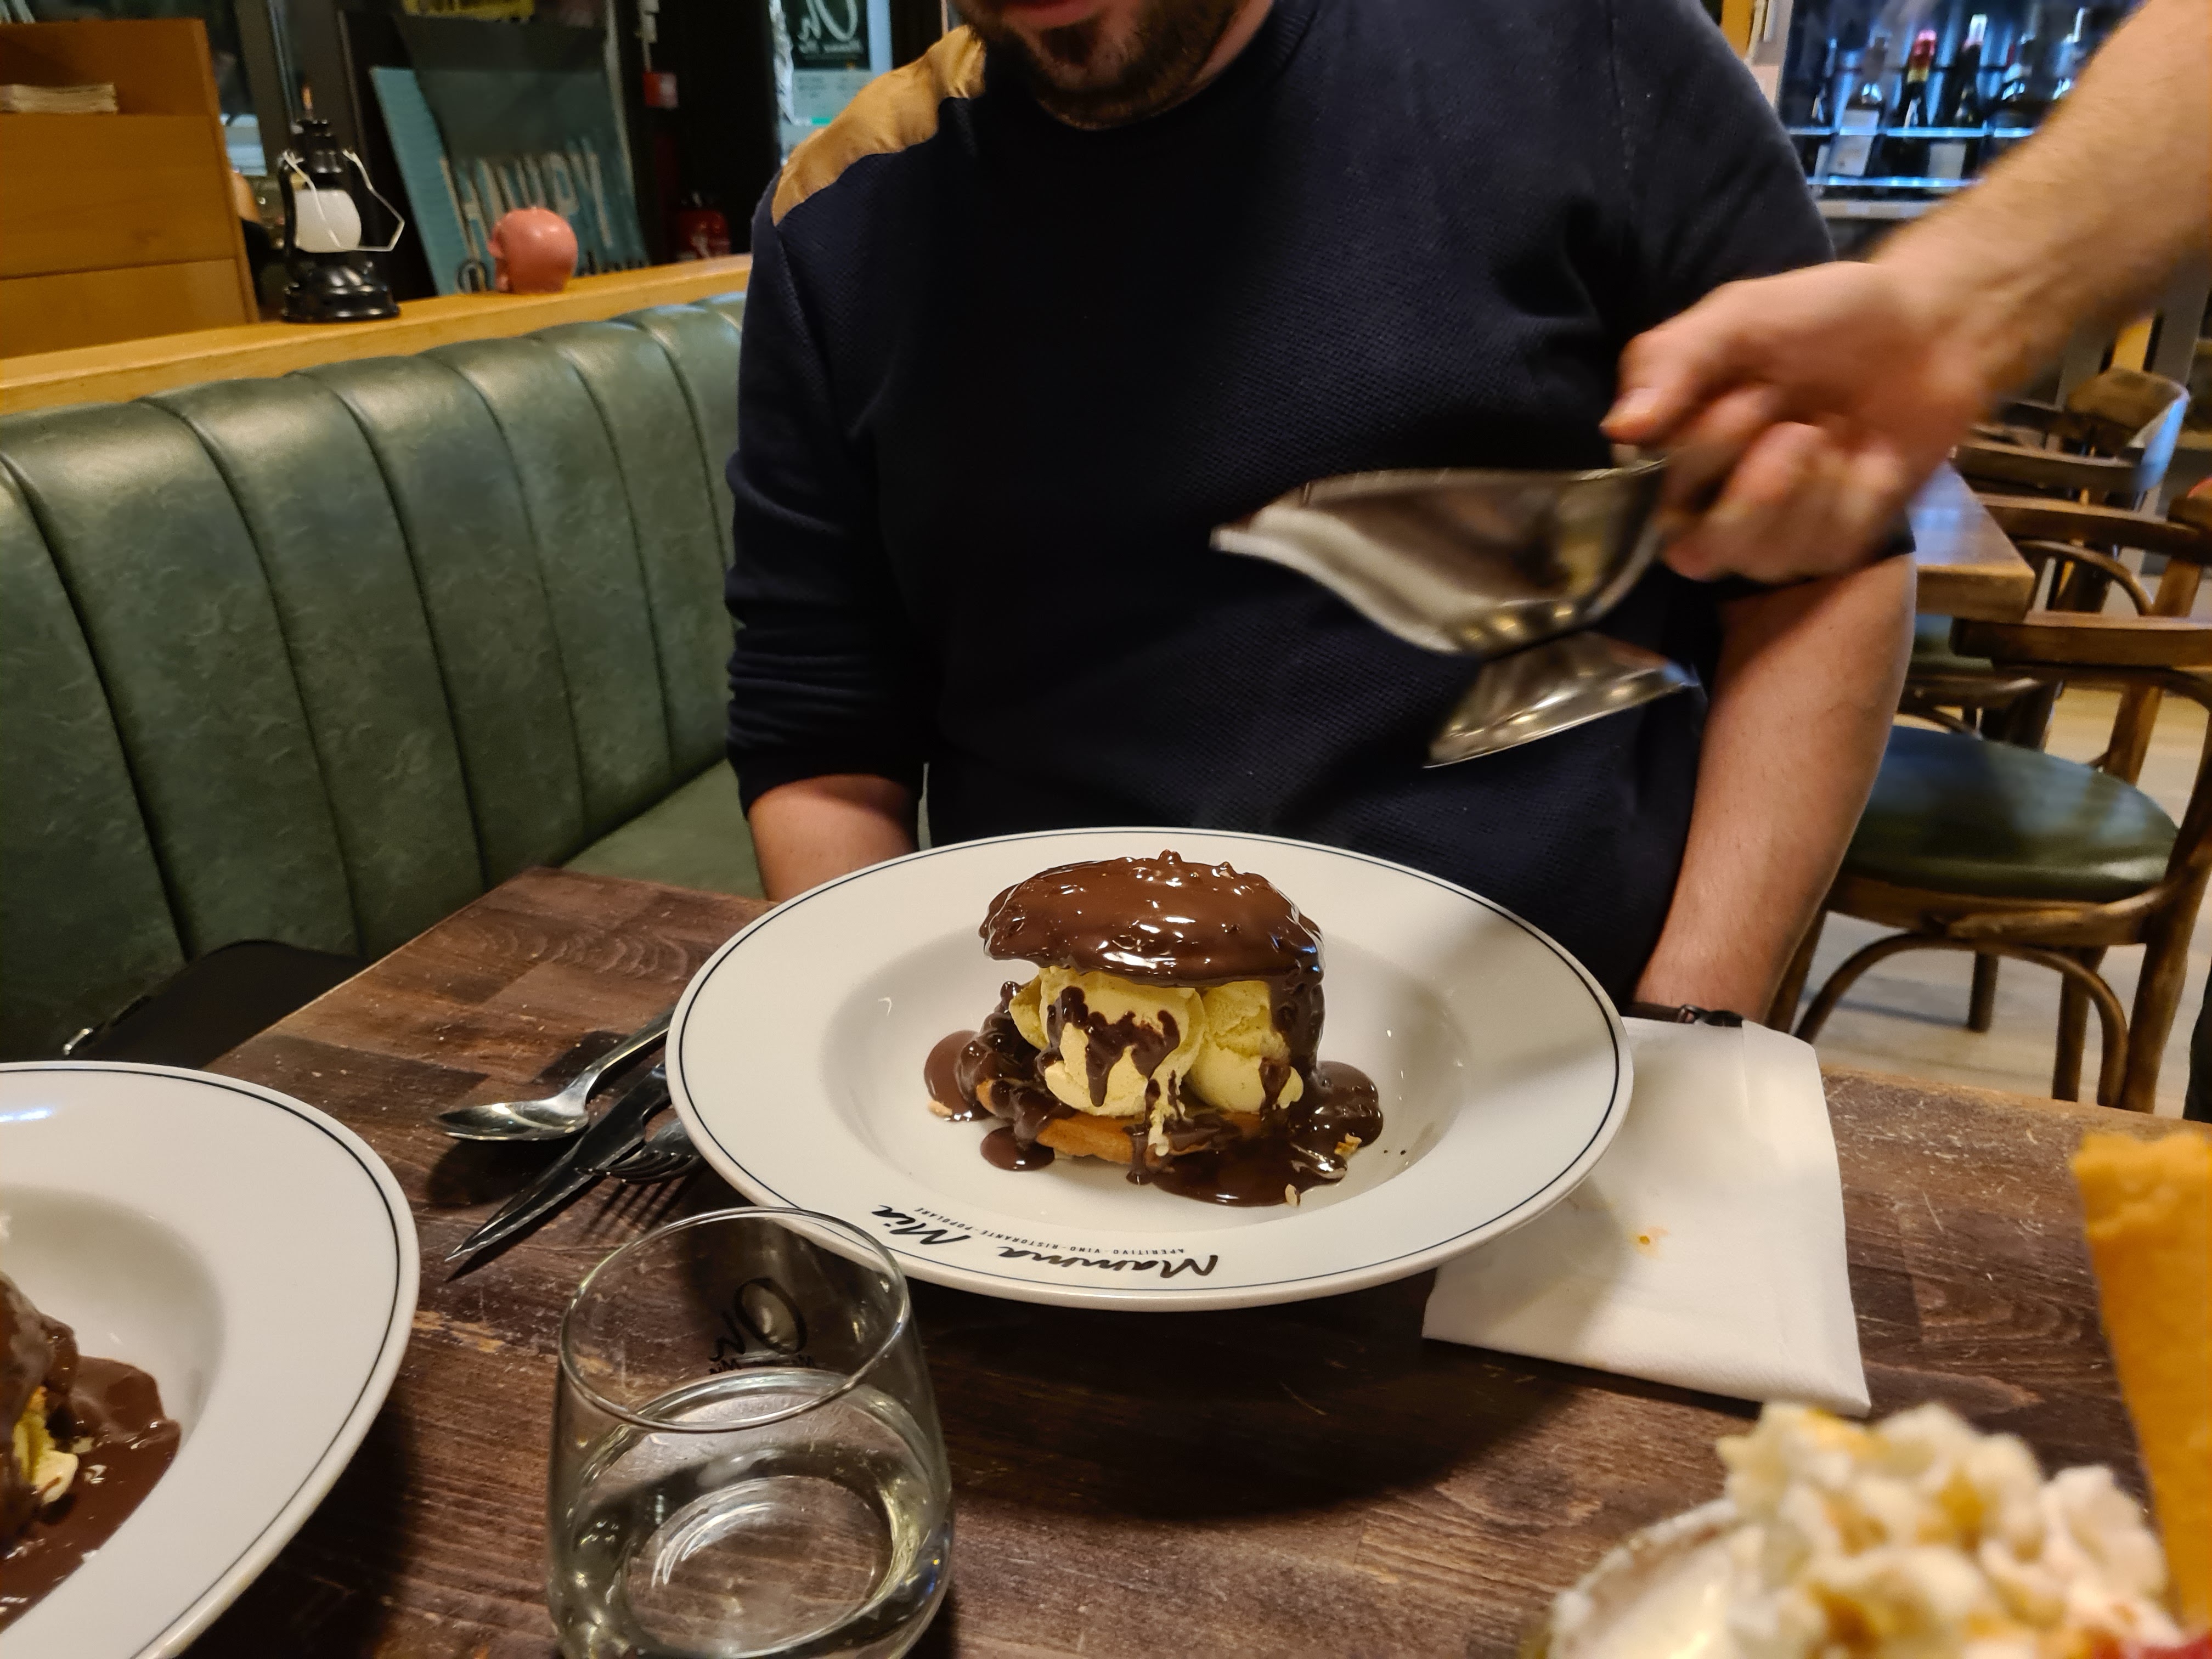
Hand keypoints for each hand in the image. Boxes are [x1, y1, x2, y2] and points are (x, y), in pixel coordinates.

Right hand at [1605, 261, 1991, 582]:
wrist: (1931, 329)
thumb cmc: (1825, 317)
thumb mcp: (1741, 315)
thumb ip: (1672, 360)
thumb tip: (1619, 429)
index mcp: (1672, 452)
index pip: (1646, 500)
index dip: (1700, 455)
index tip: (1748, 391)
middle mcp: (1709, 505)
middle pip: (1695, 550)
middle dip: (1755, 477)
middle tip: (1792, 411)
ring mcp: (1771, 534)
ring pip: (1761, 559)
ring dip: (1808, 487)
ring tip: (1831, 431)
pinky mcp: (1831, 546)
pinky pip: (1825, 552)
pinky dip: (1853, 497)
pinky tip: (1867, 458)